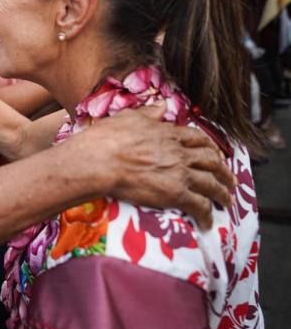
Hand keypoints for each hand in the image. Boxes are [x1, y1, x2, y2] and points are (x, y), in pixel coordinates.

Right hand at [62, 103, 234, 229]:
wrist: (99, 162)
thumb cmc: (106, 139)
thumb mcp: (128, 117)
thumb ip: (148, 113)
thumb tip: (162, 106)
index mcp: (168, 134)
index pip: (197, 139)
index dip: (209, 147)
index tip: (214, 153)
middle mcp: (179, 153)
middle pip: (211, 161)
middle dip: (223, 171)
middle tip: (228, 179)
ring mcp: (180, 174)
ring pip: (212, 184)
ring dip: (222, 193)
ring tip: (226, 201)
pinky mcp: (176, 194)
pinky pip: (200, 206)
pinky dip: (207, 215)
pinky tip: (208, 222)